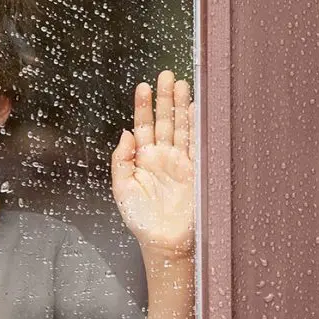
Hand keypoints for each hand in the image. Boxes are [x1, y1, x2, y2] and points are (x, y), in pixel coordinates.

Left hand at [111, 70, 194, 256]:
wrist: (165, 243)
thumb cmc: (141, 220)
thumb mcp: (122, 189)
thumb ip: (121, 160)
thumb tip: (126, 133)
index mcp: (142, 160)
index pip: (143, 126)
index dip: (143, 107)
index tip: (143, 86)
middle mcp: (163, 157)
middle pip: (165, 121)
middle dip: (165, 99)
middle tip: (166, 75)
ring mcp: (181, 163)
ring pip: (182, 128)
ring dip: (182, 107)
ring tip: (181, 84)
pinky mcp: (196, 171)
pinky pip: (197, 145)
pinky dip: (197, 127)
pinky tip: (197, 110)